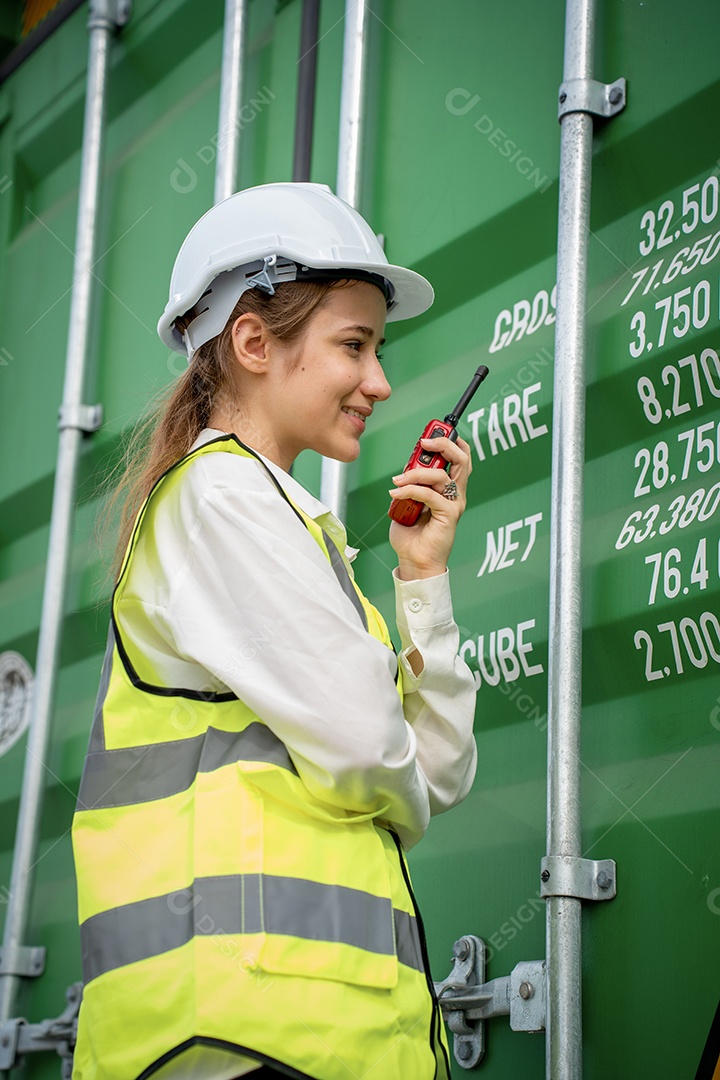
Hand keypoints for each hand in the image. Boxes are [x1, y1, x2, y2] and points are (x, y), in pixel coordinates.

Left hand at [388, 435, 471, 578]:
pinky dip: (410, 490)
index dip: (451, 442)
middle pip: (461, 459)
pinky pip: (430, 494)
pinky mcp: (448, 515)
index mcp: (448, 488)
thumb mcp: (407, 502)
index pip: (460, 458)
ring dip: (416, 472)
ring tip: (398, 480)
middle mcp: (455, 494)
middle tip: (424, 442)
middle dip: (443, 444)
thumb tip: (404, 471)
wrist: (414, 561)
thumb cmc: (412, 534)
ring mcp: (454, 504)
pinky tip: (396, 494)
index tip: (429, 435)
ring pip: (443, 475)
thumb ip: (411, 485)